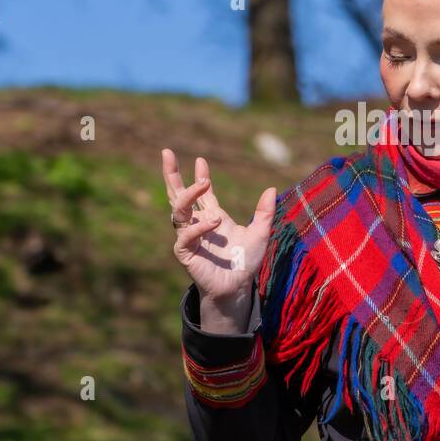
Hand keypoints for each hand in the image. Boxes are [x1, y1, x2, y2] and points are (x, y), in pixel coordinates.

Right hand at [162, 148, 276, 303]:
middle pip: (177, 195)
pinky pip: (185, 236)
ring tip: (204, 183)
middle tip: (167, 153)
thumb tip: (272, 189)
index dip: (200, 175)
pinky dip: (198, 227)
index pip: (201, 192)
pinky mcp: (185, 252)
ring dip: (188, 195)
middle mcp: (197, 223)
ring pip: (178, 211)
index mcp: (211, 216)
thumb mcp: (260, 234)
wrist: (238, 287)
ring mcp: (189, 237)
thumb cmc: (245, 261)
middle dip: (171, 174)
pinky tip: (213, 221)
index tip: (201, 160)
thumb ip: (264, 213)